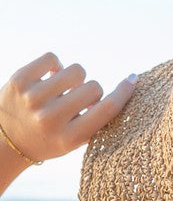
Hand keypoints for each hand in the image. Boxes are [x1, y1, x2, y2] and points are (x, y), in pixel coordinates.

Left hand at [0, 51, 136, 163]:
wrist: (5, 142)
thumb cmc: (48, 140)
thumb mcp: (73, 141)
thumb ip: (95, 121)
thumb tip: (124, 86)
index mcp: (69, 138)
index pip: (106, 109)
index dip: (123, 92)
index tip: (133, 80)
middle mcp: (50, 119)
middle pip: (93, 88)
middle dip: (90, 93)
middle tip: (76, 103)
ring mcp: (33, 99)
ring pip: (76, 71)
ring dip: (74, 79)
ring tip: (61, 91)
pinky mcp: (19, 81)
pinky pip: (53, 58)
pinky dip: (56, 66)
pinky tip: (48, 79)